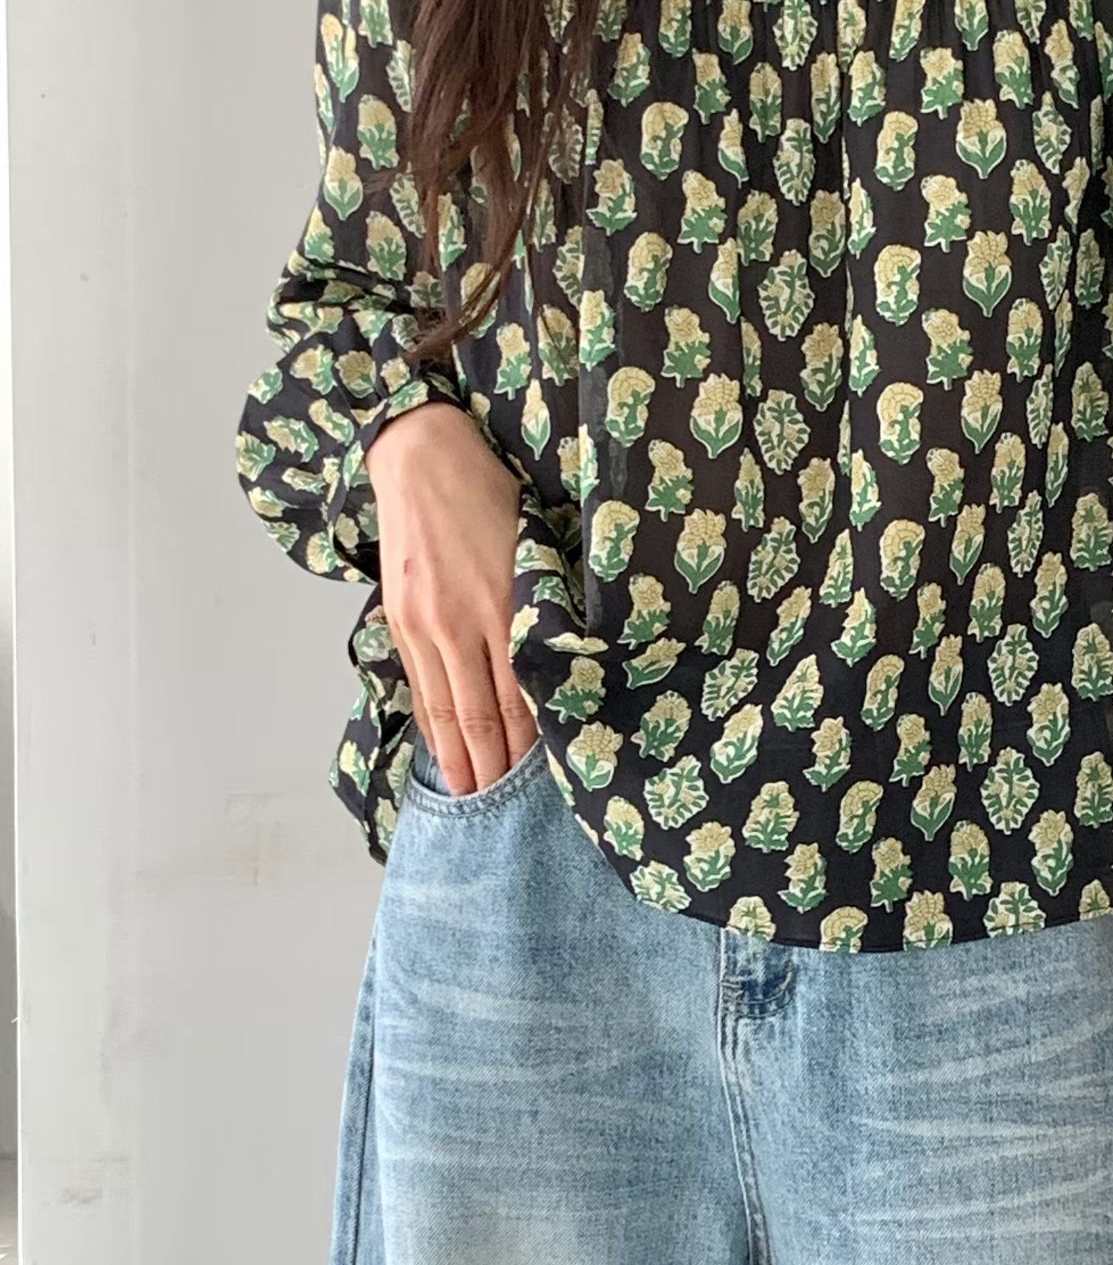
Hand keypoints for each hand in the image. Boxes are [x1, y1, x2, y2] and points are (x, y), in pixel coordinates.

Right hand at [364, 401, 538, 794]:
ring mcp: (424, 623)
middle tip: (503, 808)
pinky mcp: (399, 618)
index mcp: (506, 604)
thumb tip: (561, 659)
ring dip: (458, 755)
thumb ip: (543, 604)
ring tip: (470, 793)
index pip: (520, 695)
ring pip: (445, 706)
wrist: (421, 456)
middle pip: (480, 714)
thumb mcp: (533, 545)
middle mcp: (462, 621)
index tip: (545, 776)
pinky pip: (419, 682)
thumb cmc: (491, 493)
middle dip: (492, 765)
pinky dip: (432, 721)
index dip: (530, 742)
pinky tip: (442, 747)